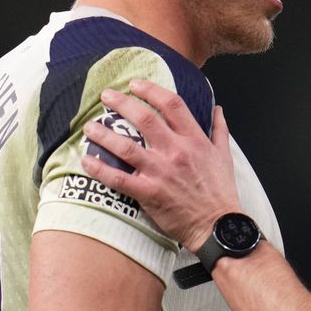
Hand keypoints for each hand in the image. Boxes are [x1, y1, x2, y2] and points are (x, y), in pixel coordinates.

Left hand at [80, 79, 241, 252]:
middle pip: (145, 118)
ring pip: (126, 147)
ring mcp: (161, 172)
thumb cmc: (220, 192)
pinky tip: (86, 161)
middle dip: (122, 103)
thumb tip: (217, 109)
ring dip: (104, 134)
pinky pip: (119, 178)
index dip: (151, 90)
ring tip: (89, 127)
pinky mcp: (149, 193)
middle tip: (106, 96)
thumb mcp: (224, 157)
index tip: (136, 84)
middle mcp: (176, 151)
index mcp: (195, 140)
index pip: (172, 105)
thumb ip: (219, 130)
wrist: (218, 225)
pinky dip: (100, 169)